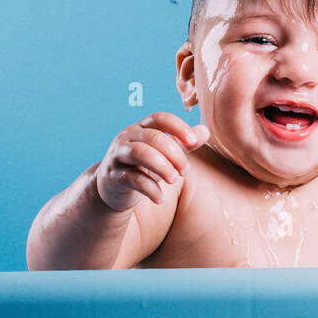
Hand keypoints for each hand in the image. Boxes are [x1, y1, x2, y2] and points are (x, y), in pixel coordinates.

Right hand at [95, 112, 209, 210]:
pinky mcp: (113, 176)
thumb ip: (183, 143)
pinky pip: (133, 179)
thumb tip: (205, 131)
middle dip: (174, 154)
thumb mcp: (164, 153)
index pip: (159, 118)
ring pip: (140, 153)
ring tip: (174, 180)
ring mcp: (118, 156)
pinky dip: (150, 189)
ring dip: (162, 167)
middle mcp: (127, 137)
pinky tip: (160, 198)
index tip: (193, 141)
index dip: (177, 127)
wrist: (112, 188)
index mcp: (141, 128)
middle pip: (153, 137)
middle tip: (185, 171)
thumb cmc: (142, 166)